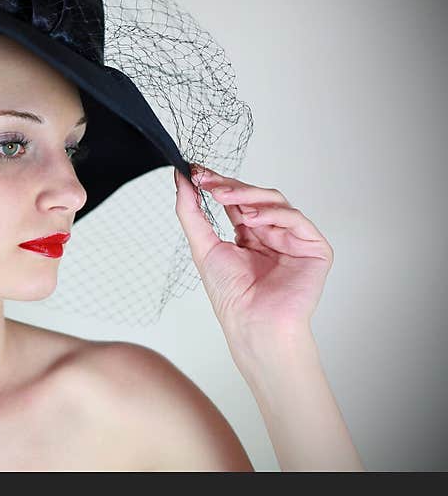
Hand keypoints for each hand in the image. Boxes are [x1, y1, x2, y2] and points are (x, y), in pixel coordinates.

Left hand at [173, 163, 333, 350]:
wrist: (253, 323)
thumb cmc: (231, 296)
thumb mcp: (203, 246)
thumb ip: (191, 213)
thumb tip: (180, 183)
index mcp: (248, 236)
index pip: (235, 202)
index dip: (218, 184)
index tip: (196, 172)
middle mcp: (272, 235)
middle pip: (255, 197)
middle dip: (229, 186)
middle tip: (207, 181)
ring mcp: (293, 240)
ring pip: (274, 201)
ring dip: (247, 196)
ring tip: (223, 198)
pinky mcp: (314, 248)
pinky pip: (295, 219)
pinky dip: (273, 214)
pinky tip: (252, 219)